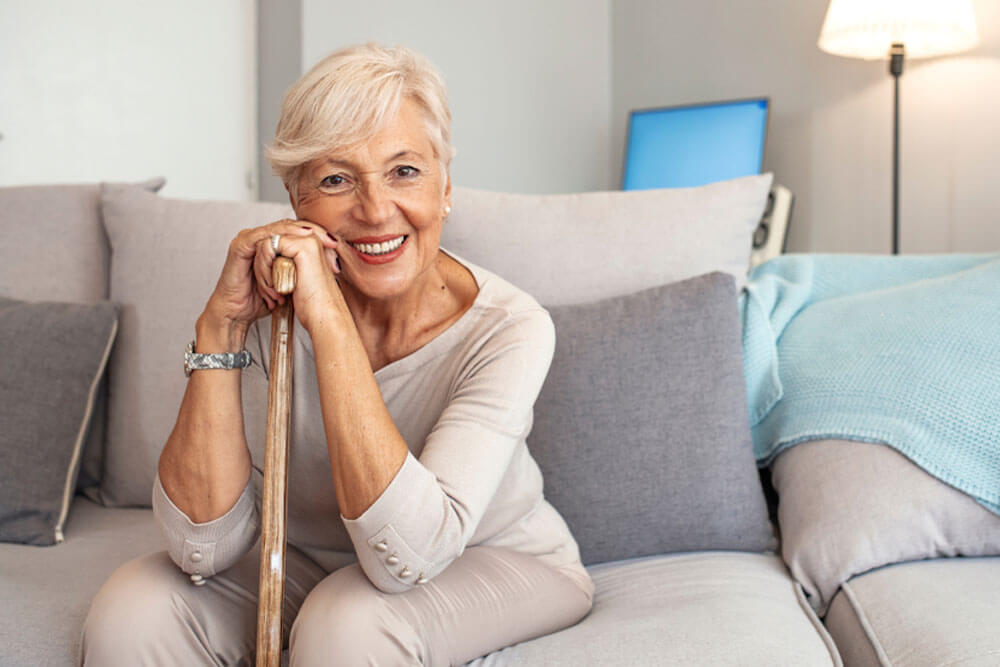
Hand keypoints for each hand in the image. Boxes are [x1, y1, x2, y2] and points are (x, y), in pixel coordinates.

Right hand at [203, 220, 336, 335]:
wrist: (238, 312)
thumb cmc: (262, 300)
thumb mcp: (292, 283)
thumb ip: (305, 271)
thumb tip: (332, 268)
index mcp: (274, 244)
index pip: (300, 231)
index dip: (319, 235)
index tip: (337, 247)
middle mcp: (262, 238)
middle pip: (292, 225)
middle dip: (314, 232)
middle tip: (332, 241)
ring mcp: (250, 239)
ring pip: (279, 228)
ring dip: (298, 235)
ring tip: (314, 238)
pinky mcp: (241, 245)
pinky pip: (262, 237)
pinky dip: (278, 240)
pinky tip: (292, 242)